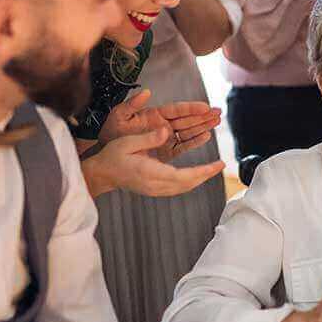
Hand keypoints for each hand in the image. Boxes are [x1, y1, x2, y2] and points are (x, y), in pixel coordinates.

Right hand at [83, 127, 224, 197]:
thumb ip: (148, 138)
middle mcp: (154, 185)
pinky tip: (196, 174)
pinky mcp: (154, 190)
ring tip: (212, 168)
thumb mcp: (127, 142)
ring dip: (199, 179)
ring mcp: (154, 190)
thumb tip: (166, 131)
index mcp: (149, 173)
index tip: (217, 164)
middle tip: (220, 165)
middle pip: (187, 184)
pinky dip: (190, 181)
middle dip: (205, 175)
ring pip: (183, 188)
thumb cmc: (112, 156)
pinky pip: (177, 188)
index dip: (202, 171)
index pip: (182, 175)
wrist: (101, 174)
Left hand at [99, 90, 221, 162]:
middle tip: (219, 112)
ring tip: (217, 121)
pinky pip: (183, 145)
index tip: (205, 106)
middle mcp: (163, 124)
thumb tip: (146, 92)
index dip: (191, 108)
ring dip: (203, 126)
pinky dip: (194, 141)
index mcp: (154, 114)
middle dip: (203, 116)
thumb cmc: (111, 133)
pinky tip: (206, 136)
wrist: (107, 154)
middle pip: (187, 119)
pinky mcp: (167, 150)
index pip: (176, 109)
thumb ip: (132, 105)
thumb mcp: (118, 116)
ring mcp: (166, 137)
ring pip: (188, 131)